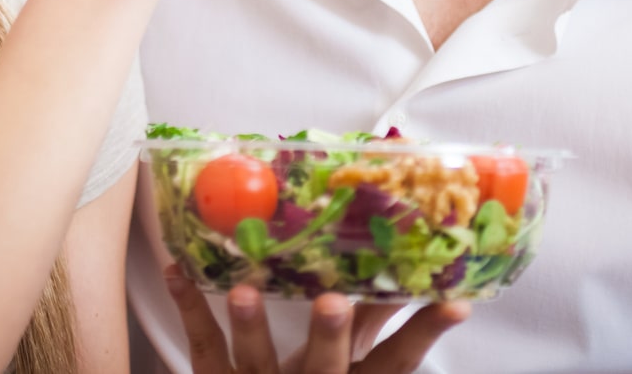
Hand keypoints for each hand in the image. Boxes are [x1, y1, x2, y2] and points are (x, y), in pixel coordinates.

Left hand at [166, 266, 469, 373]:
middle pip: (326, 367)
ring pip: (256, 362)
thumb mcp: (351, 363)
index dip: (424, 335)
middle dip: (329, 336)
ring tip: (243, 292)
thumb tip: (412, 267)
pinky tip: (176, 270)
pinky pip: (203, 347)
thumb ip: (373, 323)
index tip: (455, 303)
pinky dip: (189, 308)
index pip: (396, 364)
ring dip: (250, 327)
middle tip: (332, 302)